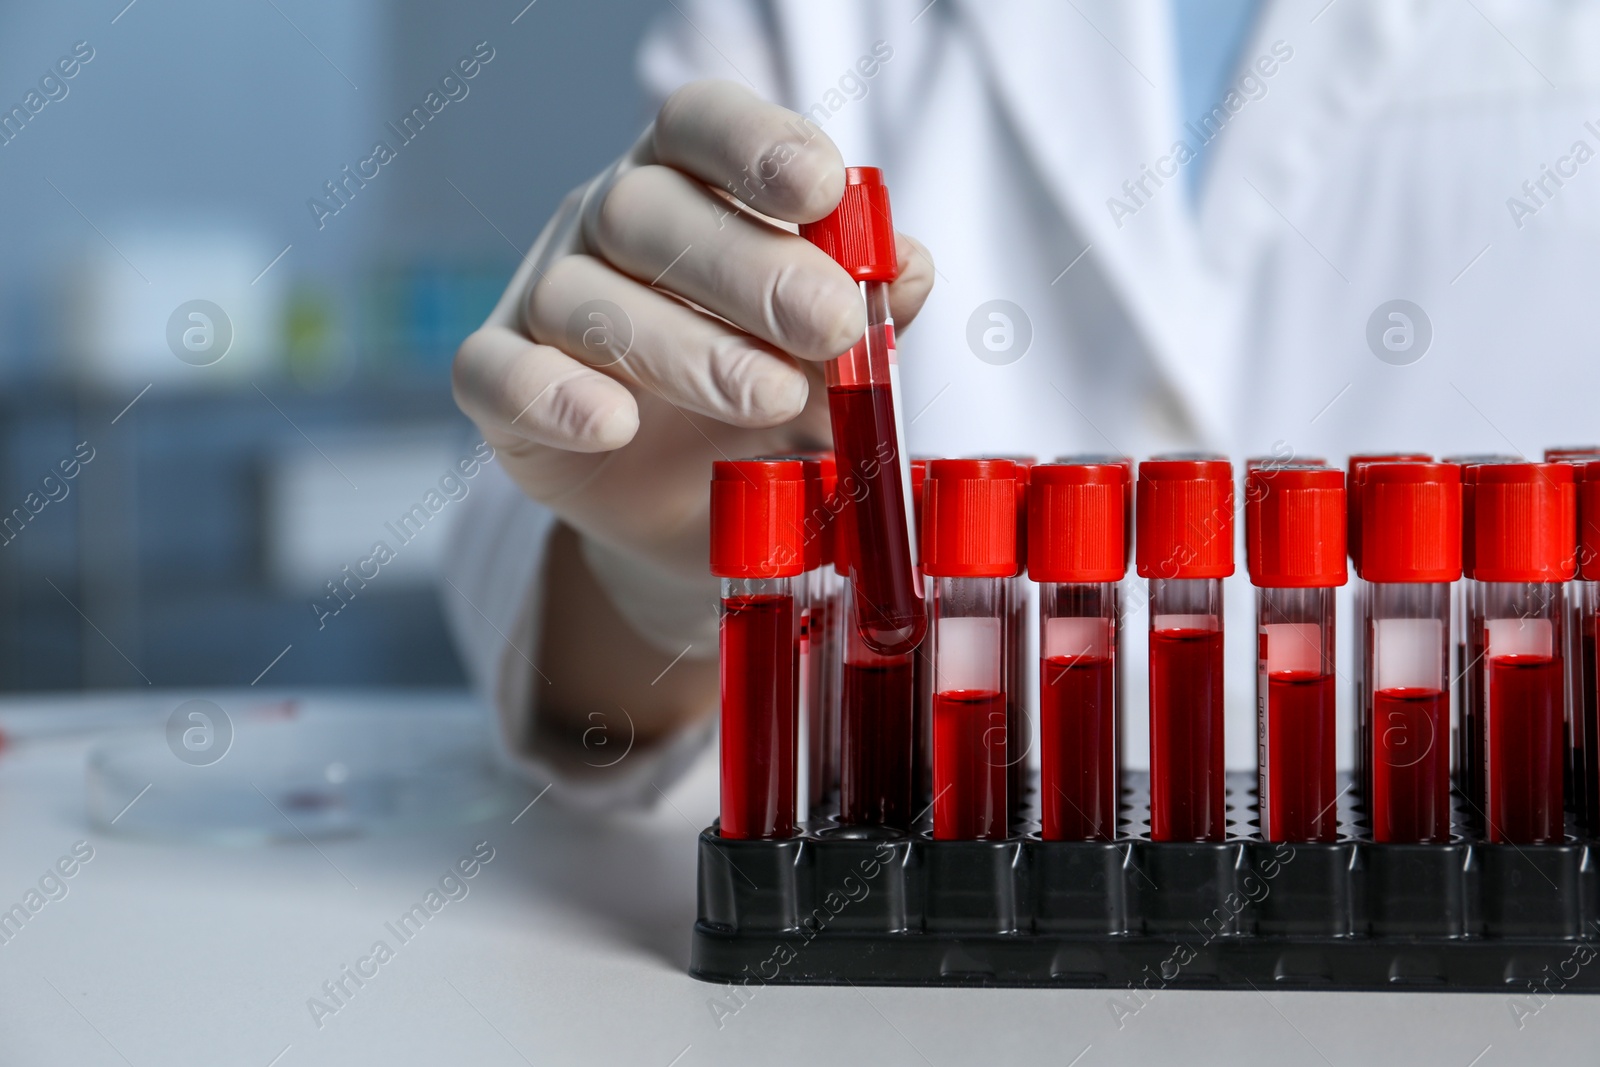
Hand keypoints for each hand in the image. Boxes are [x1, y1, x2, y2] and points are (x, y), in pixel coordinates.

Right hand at [453, 80, 933, 617]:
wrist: (701, 513)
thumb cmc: (771, 407)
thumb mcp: (839, 365)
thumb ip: (876, 314)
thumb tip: (909, 267)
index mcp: (690, 185)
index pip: (701, 124)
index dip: (757, 144)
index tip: (824, 191)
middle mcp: (606, 223)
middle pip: (647, 210)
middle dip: (748, 268)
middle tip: (833, 325)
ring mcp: (545, 299)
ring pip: (585, 298)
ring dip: (684, 347)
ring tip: (772, 399)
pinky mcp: (500, 385)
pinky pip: (501, 374)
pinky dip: (553, 396)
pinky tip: (613, 424)